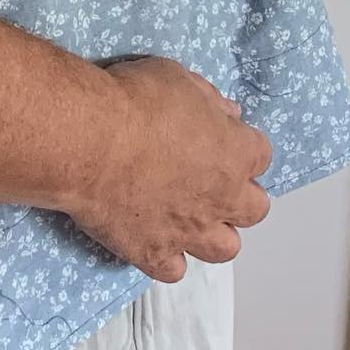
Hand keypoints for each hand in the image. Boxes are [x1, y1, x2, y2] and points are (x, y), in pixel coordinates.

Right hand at [67, 55, 272, 281]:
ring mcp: (190, 231)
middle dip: (238, 196)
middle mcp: (222, 198)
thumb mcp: (177, 78)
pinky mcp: (153, 253)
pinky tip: (152, 239)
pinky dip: (167, 258)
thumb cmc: (133, 102)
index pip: (261, 155)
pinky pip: (174, 271)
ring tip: (187, 218)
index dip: (240, 147)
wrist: (89, 141)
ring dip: (212, 234)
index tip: (220, 140)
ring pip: (225, 248)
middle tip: (209, 180)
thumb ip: (207, 99)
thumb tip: (227, 112)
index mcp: (235, 152)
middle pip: (255, 209)